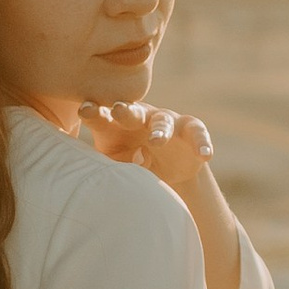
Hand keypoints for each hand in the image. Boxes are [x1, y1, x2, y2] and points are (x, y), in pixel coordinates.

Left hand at [81, 101, 215, 198]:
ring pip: (164, 122)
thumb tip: (82, 179)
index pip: (104, 116)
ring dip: (160, 131)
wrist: (166, 171)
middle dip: (126, 111)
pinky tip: (205, 155)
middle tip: (119, 110)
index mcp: (117, 123)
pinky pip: (198, 134)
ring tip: (156, 142)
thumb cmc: (130, 162)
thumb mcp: (114, 164)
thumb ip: (102, 165)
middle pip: (134, 112)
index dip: (96, 112)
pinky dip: (202, 144)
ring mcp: (167, 121)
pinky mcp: (191, 130)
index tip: (85, 111)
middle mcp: (142, 117)